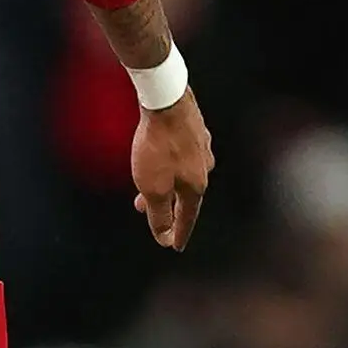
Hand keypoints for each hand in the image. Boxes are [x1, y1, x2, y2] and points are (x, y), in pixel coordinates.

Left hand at [131, 91, 213, 250]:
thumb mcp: (153, 188)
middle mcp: (204, 168)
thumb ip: (158, 213)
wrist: (167, 101)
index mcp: (196, 186)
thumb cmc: (159, 146)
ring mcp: (202, 149)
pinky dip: (169, 167)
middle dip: (164, 207)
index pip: (187, 218)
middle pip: (184, 196)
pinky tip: (159, 161)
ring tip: (143, 187)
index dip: (178, 233)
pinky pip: (182, 157)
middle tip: (143, 210)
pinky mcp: (195, 131)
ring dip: (164, 185)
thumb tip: (163, 236)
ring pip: (182, 175)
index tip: (174, 246)